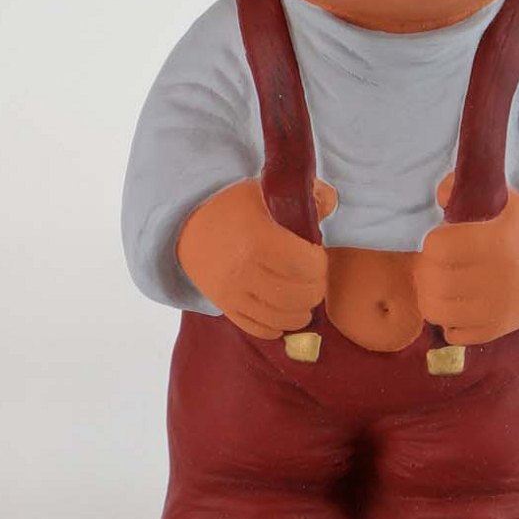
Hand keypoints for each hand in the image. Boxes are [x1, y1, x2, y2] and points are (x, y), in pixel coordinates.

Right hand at [177, 178, 337, 339]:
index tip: (316, 253)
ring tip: (304, 296)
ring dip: (301, 310)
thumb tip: (332, 202)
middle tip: (314, 276)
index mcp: (258, 241)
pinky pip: (258, 328)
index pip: (306, 265)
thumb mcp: (265, 190)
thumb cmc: (231, 205)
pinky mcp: (224, 306)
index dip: (319, 262)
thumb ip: (304, 196)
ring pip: (282, 318)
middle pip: (298, 295)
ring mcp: (233, 294)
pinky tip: (284, 313)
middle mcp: (245, 272)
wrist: (186, 223)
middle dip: (315, 287)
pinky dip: (278, 326)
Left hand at [414, 173, 518, 345]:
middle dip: (426, 267)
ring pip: (436, 310)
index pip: (438, 246)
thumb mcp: (505, 200)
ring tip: (438, 282)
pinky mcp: (498, 329)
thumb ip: (468, 189)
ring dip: (430, 294)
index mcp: (497, 242)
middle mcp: (497, 278)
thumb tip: (441, 196)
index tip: (442, 238)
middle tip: (435, 261)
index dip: (433, 241)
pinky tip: (456, 305)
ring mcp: (497, 308)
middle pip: (432, 279)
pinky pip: (453, 334)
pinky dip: (447, 321)